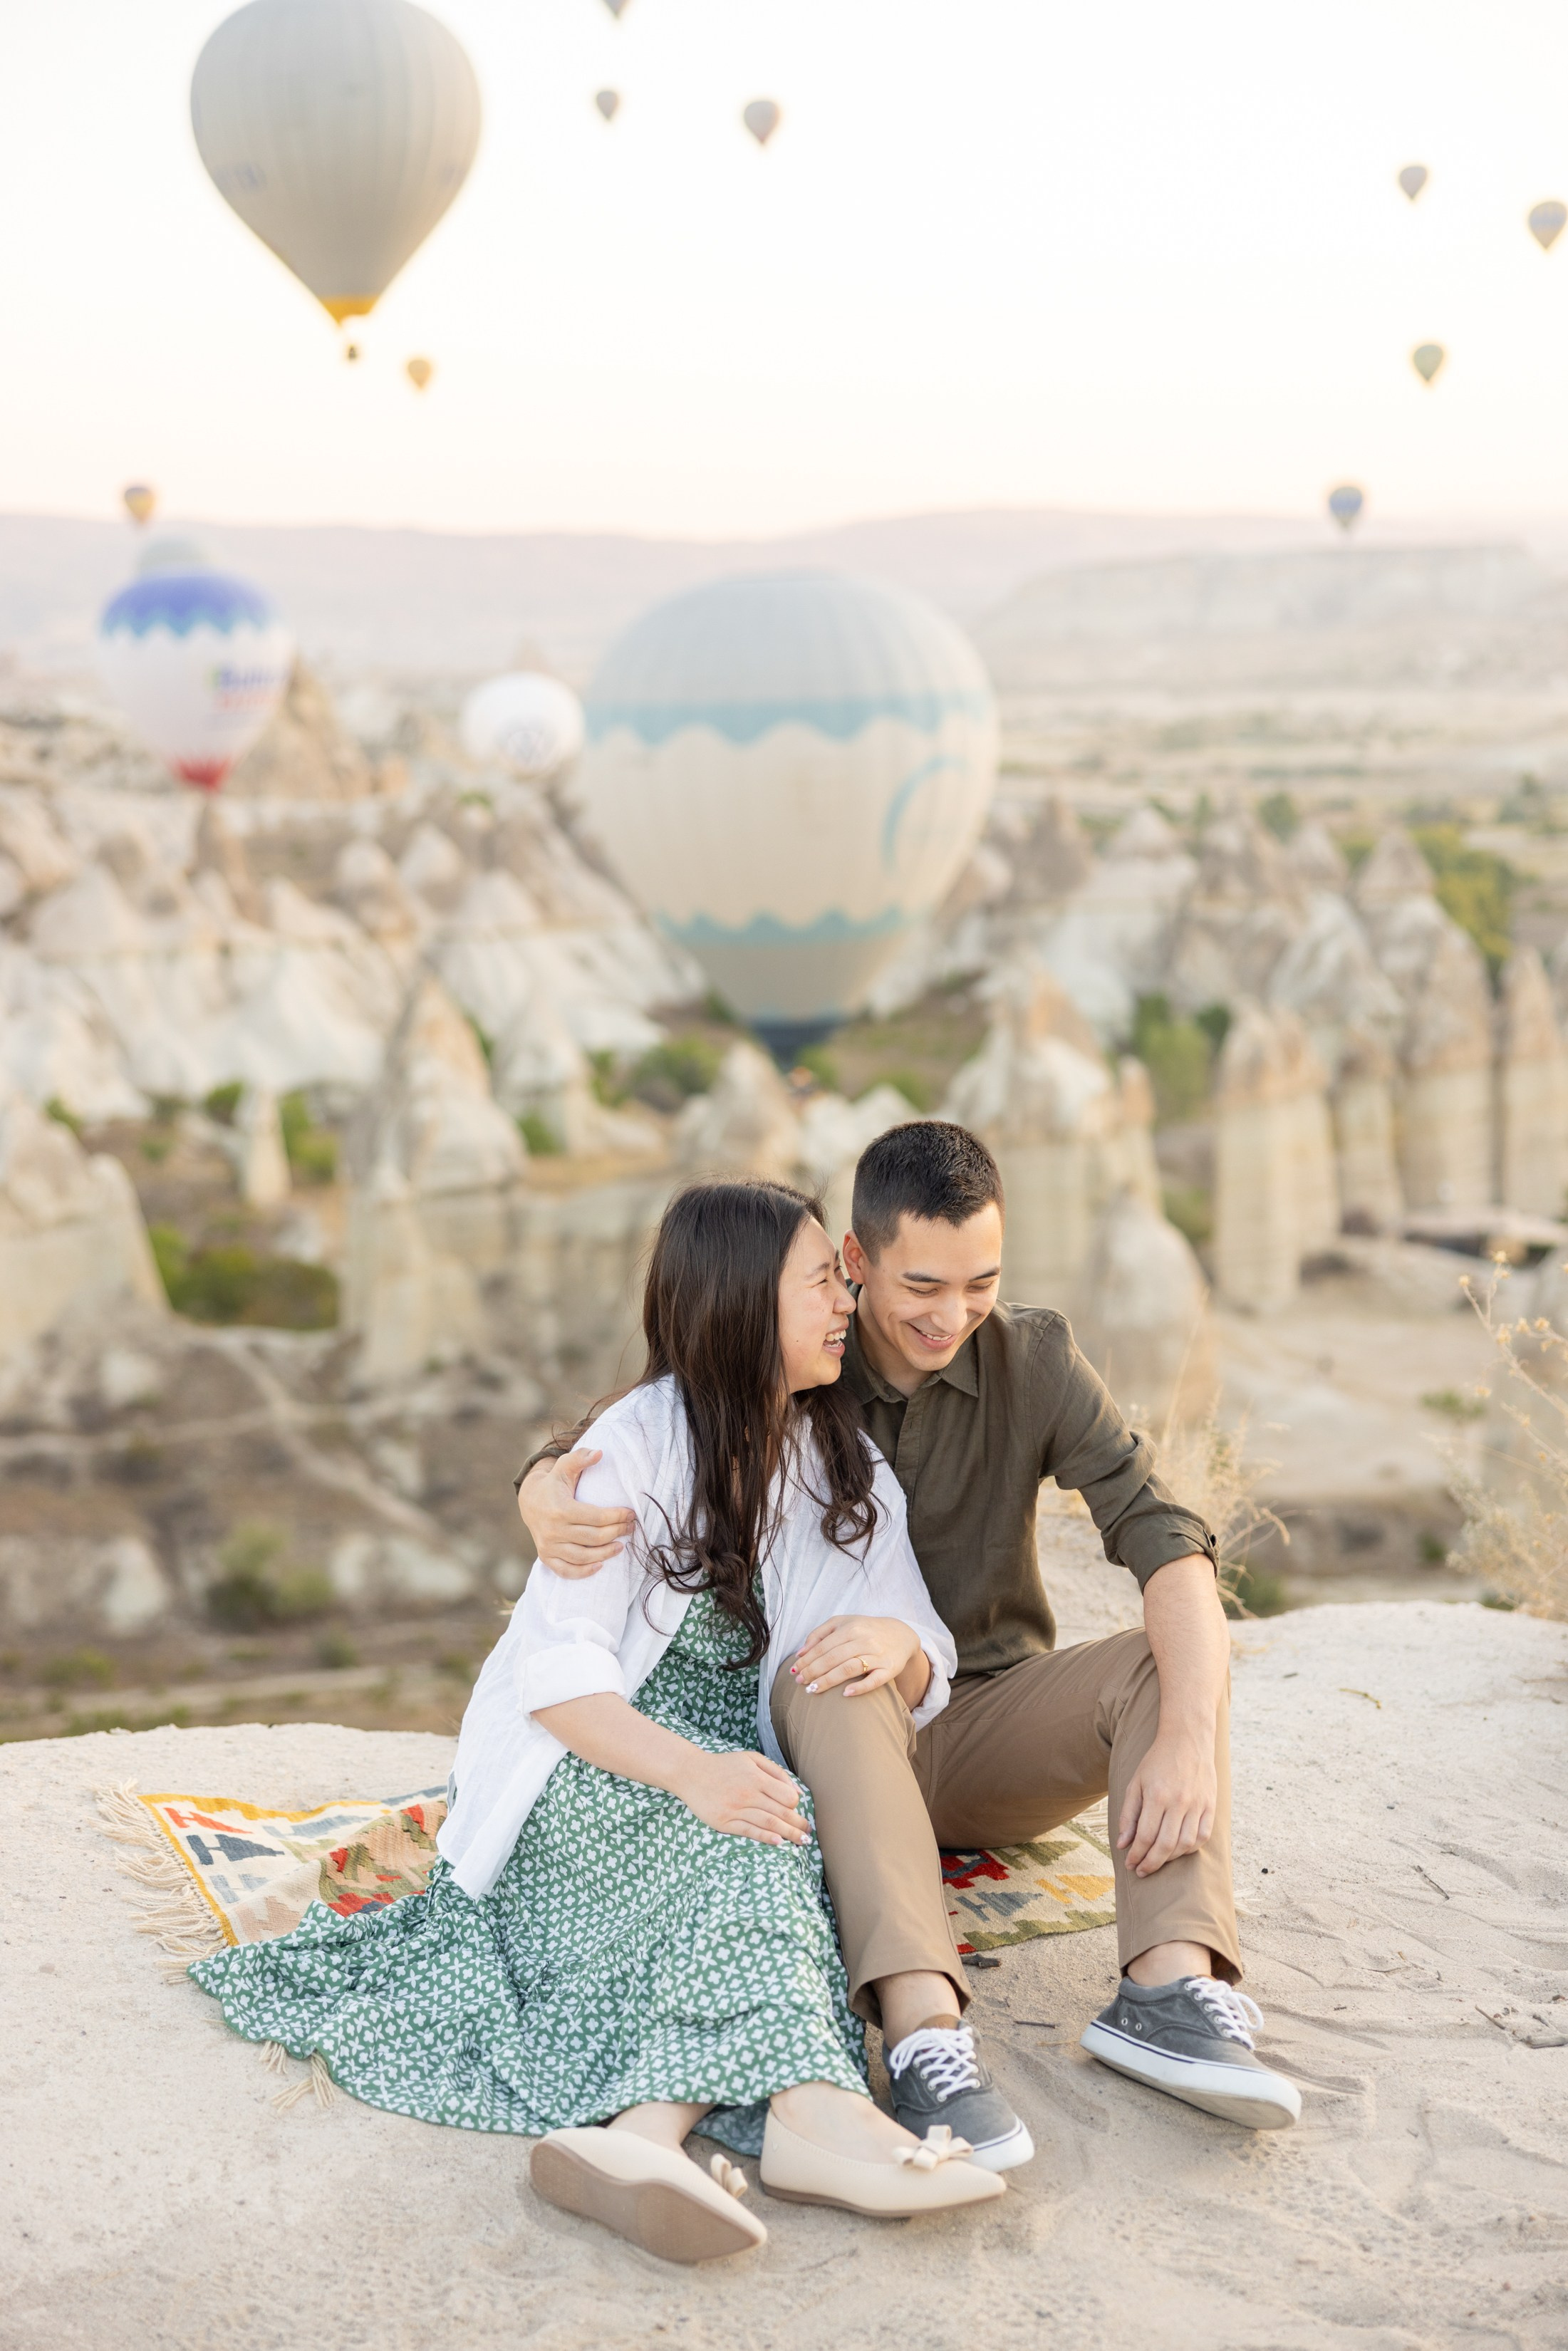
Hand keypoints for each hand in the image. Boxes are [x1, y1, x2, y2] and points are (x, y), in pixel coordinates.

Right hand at [517, 1451, 633, 1577]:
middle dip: (617, 1533)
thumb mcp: (564, 1466)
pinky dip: (583, 1572)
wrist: (529, 1501)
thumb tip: (600, 1452)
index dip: (617, 1517)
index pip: (597, 1518)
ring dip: (606, 1553)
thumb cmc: (554, 1483)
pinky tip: (600, 1565)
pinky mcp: (546, 1556)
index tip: (631, 1513)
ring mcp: (549, 1546)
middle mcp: (553, 1530)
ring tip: (621, 1545)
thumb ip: (581, 1458)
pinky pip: (566, 1570)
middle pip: (594, 1538)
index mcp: (560, 1509)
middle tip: (631, 1528)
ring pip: (583, 1556)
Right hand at [675, 1749, 809, 1844]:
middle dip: (798, 1825)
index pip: (787, 1797)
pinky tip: (778, 1842)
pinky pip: (749, 1831)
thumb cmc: (724, 1765)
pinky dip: (765, 1837)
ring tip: (801, 1842)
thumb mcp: (752, 1758)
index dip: (795, 1805)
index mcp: (757, 1778)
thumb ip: (776, 1772)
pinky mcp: (724, 1822)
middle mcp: (748, 1794)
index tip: (796, 1811)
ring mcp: (736, 1809)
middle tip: (808, 1835)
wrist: (691, 1773)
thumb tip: (796, 1792)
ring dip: (788, 1834)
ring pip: (768, 1824)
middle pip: (781, 1813)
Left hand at [790, 1615, 919, 1699]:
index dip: (807, 1660)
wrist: (901, 1634)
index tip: (794, 1671)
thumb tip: (800, 1653)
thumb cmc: (866, 1630)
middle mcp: (864, 1640)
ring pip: (849, 1668)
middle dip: (813, 1671)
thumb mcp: (843, 1623)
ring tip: (813, 1690)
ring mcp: (878, 1655)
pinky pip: (875, 1680)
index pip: (823, 1646)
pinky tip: (845, 1694)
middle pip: (833, 1657)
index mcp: (851, 1627)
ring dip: (829, 1680)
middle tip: (800, 1682)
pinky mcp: (890, 1668)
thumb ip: (820, 1634)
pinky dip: (860, 1687)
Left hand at [1117, 1728, 1217, 1876]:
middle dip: (1151, 1863)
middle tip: (1141, 1871)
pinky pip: (1203, 1836)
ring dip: (1170, 1859)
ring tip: (1157, 1861)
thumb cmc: (1157, 1761)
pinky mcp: (1211, 1805)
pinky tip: (1178, 1851)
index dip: (1136, 1854)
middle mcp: (1179, 1802)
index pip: (1146, 1836)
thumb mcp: (1136, 1783)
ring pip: (1185, 1844)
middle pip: (1165, 1844)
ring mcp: (1198, 1804)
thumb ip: (1128, 1814)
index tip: (1129, 1864)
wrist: (1188, 1740)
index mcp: (1158, 1795)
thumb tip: (1123, 1844)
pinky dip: (1190, 1849)